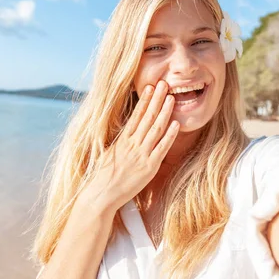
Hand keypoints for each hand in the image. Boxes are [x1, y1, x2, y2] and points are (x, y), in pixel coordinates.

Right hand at [80, 80, 178, 211]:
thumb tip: (128, 133)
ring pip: (156, 128)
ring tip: (172, 98)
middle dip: (157, 99)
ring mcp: (141, 154)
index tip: (151, 87)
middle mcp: (132, 144)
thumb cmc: (103, 176)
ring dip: (165, 112)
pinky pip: (162, 148)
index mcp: (122, 140)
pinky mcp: (149, 166)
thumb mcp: (110, 154)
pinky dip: (169, 135)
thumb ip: (121, 143)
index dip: (145, 100)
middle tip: (165, 84)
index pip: (136, 115)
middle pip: (147, 117)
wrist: (102, 194)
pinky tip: (176, 123)